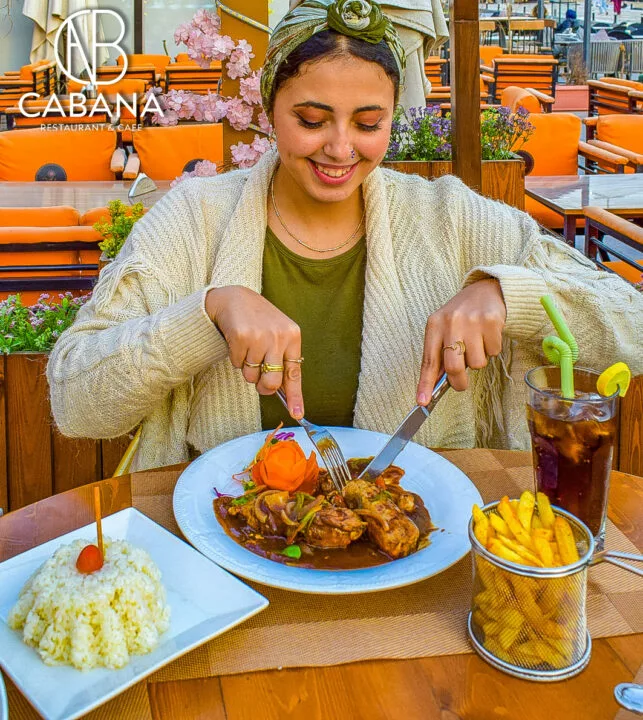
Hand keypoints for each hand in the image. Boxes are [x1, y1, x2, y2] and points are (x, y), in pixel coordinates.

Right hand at [206, 286, 303, 418]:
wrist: (235, 298)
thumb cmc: (260, 321)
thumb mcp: (278, 335)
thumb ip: (282, 360)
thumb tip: (284, 393)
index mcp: (293, 336)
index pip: (294, 373)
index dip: (296, 396)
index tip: (297, 414)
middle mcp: (278, 336)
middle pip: (272, 382)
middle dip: (264, 387)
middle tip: (260, 383)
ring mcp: (259, 336)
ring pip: (251, 376)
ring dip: (247, 369)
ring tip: (248, 350)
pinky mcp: (240, 336)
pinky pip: (237, 364)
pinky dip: (236, 359)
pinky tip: (238, 343)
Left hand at [417, 279, 505, 401]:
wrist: (486, 290)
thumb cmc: (461, 317)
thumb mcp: (444, 329)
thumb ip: (439, 355)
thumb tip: (434, 387)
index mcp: (434, 325)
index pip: (428, 360)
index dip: (425, 383)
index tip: (422, 401)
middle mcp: (451, 321)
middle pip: (453, 367)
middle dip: (458, 381)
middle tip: (461, 384)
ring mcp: (472, 321)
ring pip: (477, 363)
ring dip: (478, 360)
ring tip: (477, 343)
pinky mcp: (492, 321)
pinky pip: (493, 352)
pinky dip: (492, 349)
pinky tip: (488, 335)